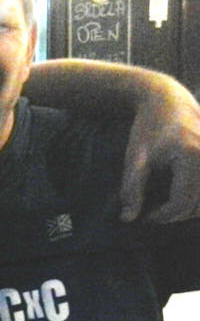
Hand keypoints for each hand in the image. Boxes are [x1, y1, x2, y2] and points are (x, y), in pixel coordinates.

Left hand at [120, 79, 199, 222]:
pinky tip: (182, 197)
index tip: (145, 217)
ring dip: (190, 210)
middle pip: (198, 204)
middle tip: (155, 214)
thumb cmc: (148, 129)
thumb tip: (128, 219)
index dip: (163, 216)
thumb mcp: (135, 159)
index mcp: (191, 155)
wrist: (166, 100)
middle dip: (176, 215)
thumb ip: (132, 189)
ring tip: (167, 206)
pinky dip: (199, 199)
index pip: (181, 202)